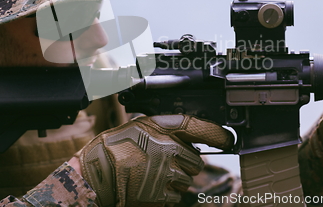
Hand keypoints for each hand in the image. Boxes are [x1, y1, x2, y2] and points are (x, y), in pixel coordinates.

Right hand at [76, 114, 232, 206]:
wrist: (94, 174)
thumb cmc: (114, 149)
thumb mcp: (139, 128)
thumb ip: (164, 130)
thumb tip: (190, 137)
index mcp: (158, 129)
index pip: (196, 126)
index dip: (215, 133)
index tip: (228, 139)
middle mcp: (165, 149)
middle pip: (195, 161)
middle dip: (186, 164)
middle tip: (165, 164)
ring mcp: (163, 173)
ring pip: (186, 180)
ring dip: (175, 180)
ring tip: (152, 176)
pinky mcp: (160, 195)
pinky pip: (175, 197)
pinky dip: (166, 195)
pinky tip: (149, 187)